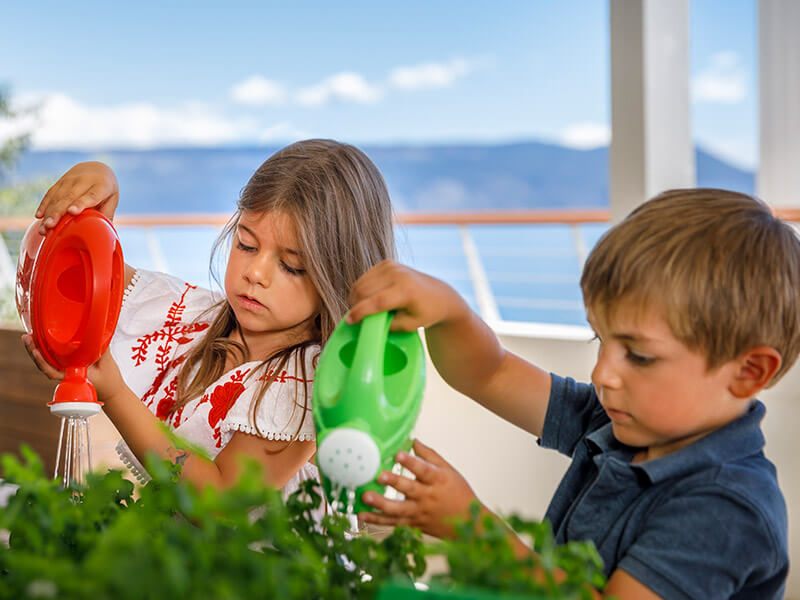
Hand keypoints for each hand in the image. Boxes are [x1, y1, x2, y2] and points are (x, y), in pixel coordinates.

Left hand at [22, 335, 125, 402]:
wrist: (112, 391)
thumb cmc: (109, 380)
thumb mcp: (107, 364)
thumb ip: (101, 349)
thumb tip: (98, 332)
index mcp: (72, 376)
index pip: (52, 371)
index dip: (42, 362)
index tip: (35, 352)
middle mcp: (66, 374)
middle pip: (45, 364)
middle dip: (33, 351)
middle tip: (27, 337)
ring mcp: (66, 370)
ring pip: (47, 361)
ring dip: (36, 349)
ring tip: (28, 336)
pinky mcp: (68, 366)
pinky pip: (54, 358)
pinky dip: (46, 350)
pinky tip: (41, 340)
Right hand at [36, 161, 118, 233]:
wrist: (97, 168)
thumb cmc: (106, 189)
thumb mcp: (112, 199)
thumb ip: (107, 215)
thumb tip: (103, 235)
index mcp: (101, 186)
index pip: (90, 195)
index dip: (80, 203)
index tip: (72, 212)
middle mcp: (84, 180)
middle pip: (69, 197)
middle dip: (58, 212)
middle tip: (50, 226)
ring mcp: (71, 179)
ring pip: (58, 196)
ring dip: (49, 212)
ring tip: (44, 228)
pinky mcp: (61, 181)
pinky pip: (51, 193)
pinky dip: (44, 204)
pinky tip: (39, 216)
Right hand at [347, 260, 467, 331]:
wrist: (438, 294)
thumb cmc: (425, 313)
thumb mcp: (410, 325)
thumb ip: (388, 325)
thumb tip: (366, 323)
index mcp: (407, 291)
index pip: (378, 302)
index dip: (361, 312)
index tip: (349, 321)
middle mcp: (398, 274)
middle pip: (365, 291)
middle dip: (355, 306)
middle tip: (356, 319)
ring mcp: (391, 266)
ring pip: (361, 283)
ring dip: (355, 298)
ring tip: (361, 310)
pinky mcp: (387, 263)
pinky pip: (365, 278)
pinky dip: (361, 290)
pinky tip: (367, 299)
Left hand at [359, 439, 479, 538]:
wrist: (468, 524)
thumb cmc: (459, 493)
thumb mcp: (448, 470)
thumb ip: (429, 455)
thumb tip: (413, 440)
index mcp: (438, 480)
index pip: (424, 470)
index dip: (411, 462)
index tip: (398, 454)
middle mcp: (428, 497)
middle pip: (410, 490)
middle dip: (394, 482)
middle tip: (379, 475)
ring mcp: (420, 513)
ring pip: (399, 510)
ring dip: (380, 504)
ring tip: (365, 497)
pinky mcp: (413, 524)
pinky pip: (393, 524)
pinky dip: (378, 520)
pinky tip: (363, 515)